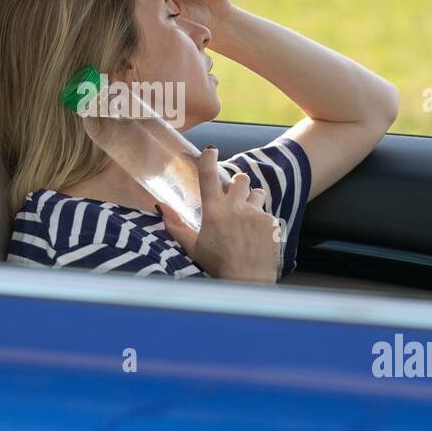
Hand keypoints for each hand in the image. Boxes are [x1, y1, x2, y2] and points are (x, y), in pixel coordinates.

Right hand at [157, 147, 281, 282]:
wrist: (248, 280)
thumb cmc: (217, 264)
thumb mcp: (193, 246)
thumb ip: (176, 225)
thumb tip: (161, 207)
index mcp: (214, 210)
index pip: (208, 174)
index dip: (209, 157)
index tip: (211, 150)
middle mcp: (235, 207)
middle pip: (240, 178)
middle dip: (237, 184)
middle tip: (233, 197)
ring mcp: (255, 213)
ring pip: (256, 193)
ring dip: (251, 200)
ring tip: (246, 218)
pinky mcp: (270, 221)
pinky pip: (266, 213)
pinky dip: (261, 220)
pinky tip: (255, 236)